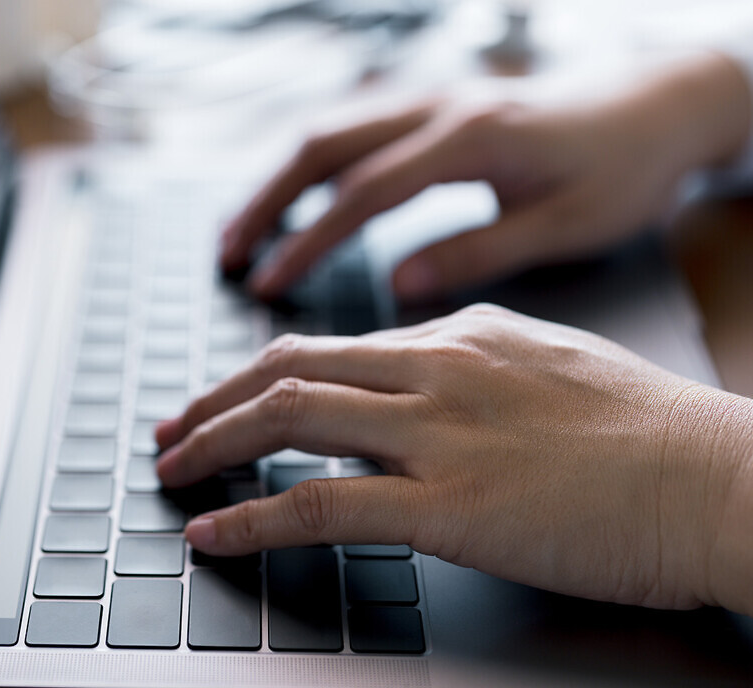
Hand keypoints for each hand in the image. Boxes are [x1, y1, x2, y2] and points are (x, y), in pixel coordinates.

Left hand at [156, 304, 752, 612]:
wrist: (719, 478)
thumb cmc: (651, 434)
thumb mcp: (547, 368)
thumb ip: (468, 370)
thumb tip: (408, 387)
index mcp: (459, 335)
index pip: (329, 347)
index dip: (261, 375)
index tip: (224, 399)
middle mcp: (435, 368)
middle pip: (287, 370)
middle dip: (213, 401)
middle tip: (171, 428)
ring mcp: (437, 433)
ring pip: (287, 419)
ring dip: (211, 446)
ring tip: (169, 471)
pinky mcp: (449, 505)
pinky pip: (319, 505)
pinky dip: (251, 517)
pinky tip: (213, 532)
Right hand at [221, 52, 751, 300]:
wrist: (657, 104)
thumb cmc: (623, 168)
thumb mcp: (567, 224)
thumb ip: (479, 251)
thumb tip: (397, 284)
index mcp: (473, 137)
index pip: (366, 192)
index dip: (309, 240)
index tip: (266, 282)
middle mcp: (440, 106)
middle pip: (325, 146)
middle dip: (266, 201)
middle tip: (225, 254)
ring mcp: (431, 98)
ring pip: (330, 131)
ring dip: (277, 180)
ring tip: (238, 232)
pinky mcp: (430, 105)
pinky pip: (352, 130)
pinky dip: (310, 168)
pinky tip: (290, 201)